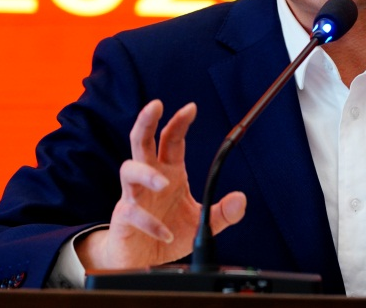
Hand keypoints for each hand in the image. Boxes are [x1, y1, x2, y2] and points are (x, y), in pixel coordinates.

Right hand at [76, 100, 246, 270]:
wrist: (140, 260)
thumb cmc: (166, 233)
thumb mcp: (200, 223)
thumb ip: (222, 213)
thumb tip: (241, 199)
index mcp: (168, 172)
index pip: (171, 140)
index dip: (179, 122)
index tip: (191, 108)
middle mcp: (148, 179)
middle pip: (141, 141)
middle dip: (146, 122)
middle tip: (155, 105)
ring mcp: (133, 196)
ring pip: (129, 170)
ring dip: (146, 174)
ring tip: (163, 184)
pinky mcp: (123, 218)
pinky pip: (132, 213)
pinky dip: (150, 223)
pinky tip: (166, 233)